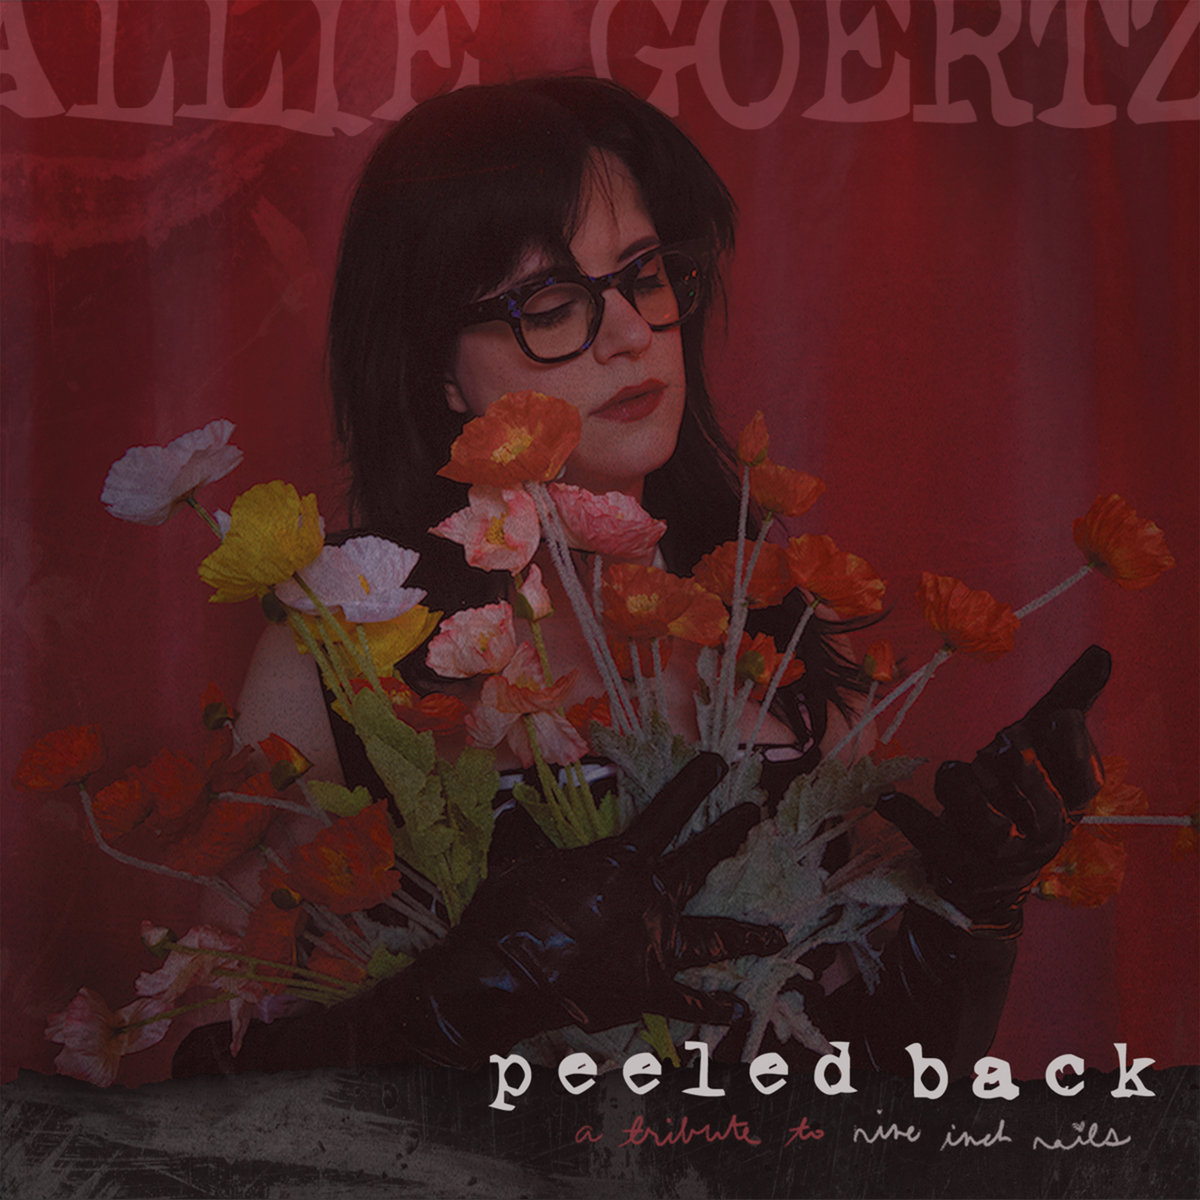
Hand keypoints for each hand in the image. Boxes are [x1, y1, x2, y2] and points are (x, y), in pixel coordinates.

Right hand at [175, 753, 781, 1074]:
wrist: (499, 978)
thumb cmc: (506, 912)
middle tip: (755, 813)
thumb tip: (521, 806)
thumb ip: (535, 835)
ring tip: (781, 933)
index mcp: (619, 862)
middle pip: (700, 861)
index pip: (666, 813)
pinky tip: (733, 1012)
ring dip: (748, 933)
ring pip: (713, 936)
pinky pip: (685, 1001)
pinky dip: (709, 1008)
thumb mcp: (520, 859)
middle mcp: (648, 900)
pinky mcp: (646, 991)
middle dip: (731, 835)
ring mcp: (653, 948)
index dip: (695, 785)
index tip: (720, 763)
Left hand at [876, 645, 1109, 935]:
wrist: (982, 883)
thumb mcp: (1041, 753)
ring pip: (978, 814)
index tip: (1053, 717)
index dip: (1069, 749)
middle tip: (1001, 742)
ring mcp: (995, 856)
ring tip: (954, 769)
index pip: (1082, 779)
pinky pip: (927, 836)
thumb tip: (1102, 652)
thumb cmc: (1018, 798)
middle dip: (1015, 763)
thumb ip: (1069, 703)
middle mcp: (1038, 836)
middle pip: (1029, 792)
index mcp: (1067, 807)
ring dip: (962, 786)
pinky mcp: (953, 866)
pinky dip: (906, 814)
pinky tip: (887, 799)